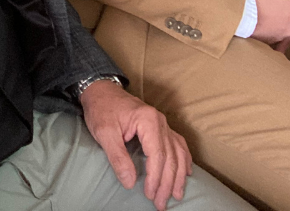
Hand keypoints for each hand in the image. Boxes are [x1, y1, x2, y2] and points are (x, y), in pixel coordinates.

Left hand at [79, 80, 192, 209]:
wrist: (102, 91)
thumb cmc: (102, 110)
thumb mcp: (105, 133)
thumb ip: (118, 157)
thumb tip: (130, 182)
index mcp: (148, 121)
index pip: (158, 154)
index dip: (155, 177)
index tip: (150, 194)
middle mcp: (160, 122)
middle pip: (170, 156)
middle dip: (167, 182)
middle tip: (161, 203)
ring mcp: (163, 124)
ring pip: (178, 152)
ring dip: (179, 175)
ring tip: (177, 194)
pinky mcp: (161, 127)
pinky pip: (179, 144)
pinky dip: (184, 159)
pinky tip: (187, 171)